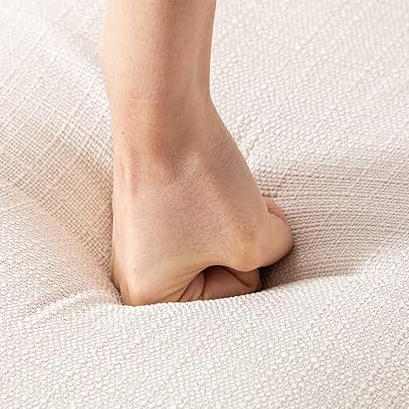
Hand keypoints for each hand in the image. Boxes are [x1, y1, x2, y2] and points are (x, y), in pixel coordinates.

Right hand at [109, 99, 292, 304]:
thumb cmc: (198, 181)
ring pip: (213, 244)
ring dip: (230, 220)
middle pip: (221, 272)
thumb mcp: (255, 237)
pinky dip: (214, 205)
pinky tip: (206, 181)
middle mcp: (134, 274)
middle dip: (238, 238)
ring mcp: (137, 241)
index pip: (235, 296)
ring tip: (215, 191)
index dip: (249, 256)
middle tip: (227, 204)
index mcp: (148, 296)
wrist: (160, 111)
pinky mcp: (147, 211)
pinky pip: (196, 223)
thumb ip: (274, 255)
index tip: (228, 224)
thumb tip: (272, 239)